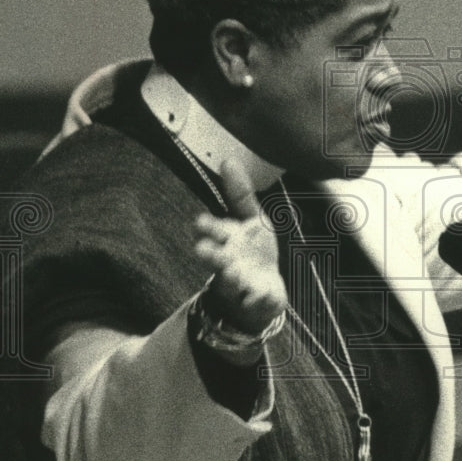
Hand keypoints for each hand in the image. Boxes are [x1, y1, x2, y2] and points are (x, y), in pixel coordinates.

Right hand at [193, 159, 286, 333]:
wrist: (261, 291)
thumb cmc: (252, 251)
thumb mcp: (252, 220)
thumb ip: (239, 194)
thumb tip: (227, 159)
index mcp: (227, 240)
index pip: (214, 231)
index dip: (208, 227)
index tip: (199, 222)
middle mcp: (228, 262)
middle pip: (216, 259)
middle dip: (211, 255)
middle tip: (203, 250)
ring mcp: (241, 284)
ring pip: (231, 282)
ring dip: (231, 277)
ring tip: (232, 273)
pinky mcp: (256, 301)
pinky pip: (257, 301)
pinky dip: (258, 299)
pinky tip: (260, 295)